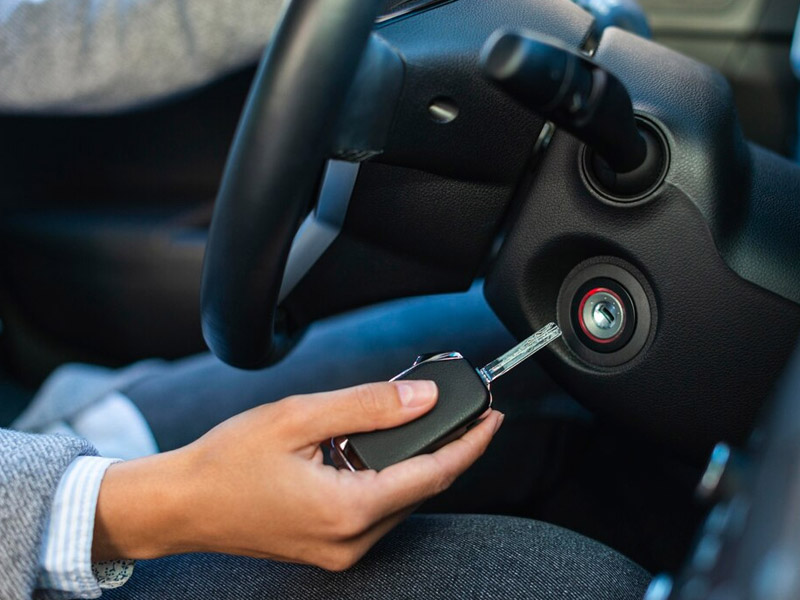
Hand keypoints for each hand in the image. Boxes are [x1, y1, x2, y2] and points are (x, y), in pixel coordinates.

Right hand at [92, 381, 503, 569]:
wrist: (181, 505)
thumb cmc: (227, 461)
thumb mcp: (299, 417)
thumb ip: (368, 406)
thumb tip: (424, 397)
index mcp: (348, 510)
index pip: (434, 474)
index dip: (470, 443)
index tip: (494, 418)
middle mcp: (351, 542)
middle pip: (421, 489)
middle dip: (444, 447)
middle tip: (457, 408)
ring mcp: (339, 552)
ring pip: (401, 501)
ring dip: (414, 463)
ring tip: (416, 422)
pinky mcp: (327, 549)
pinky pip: (377, 512)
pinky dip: (387, 480)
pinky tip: (378, 452)